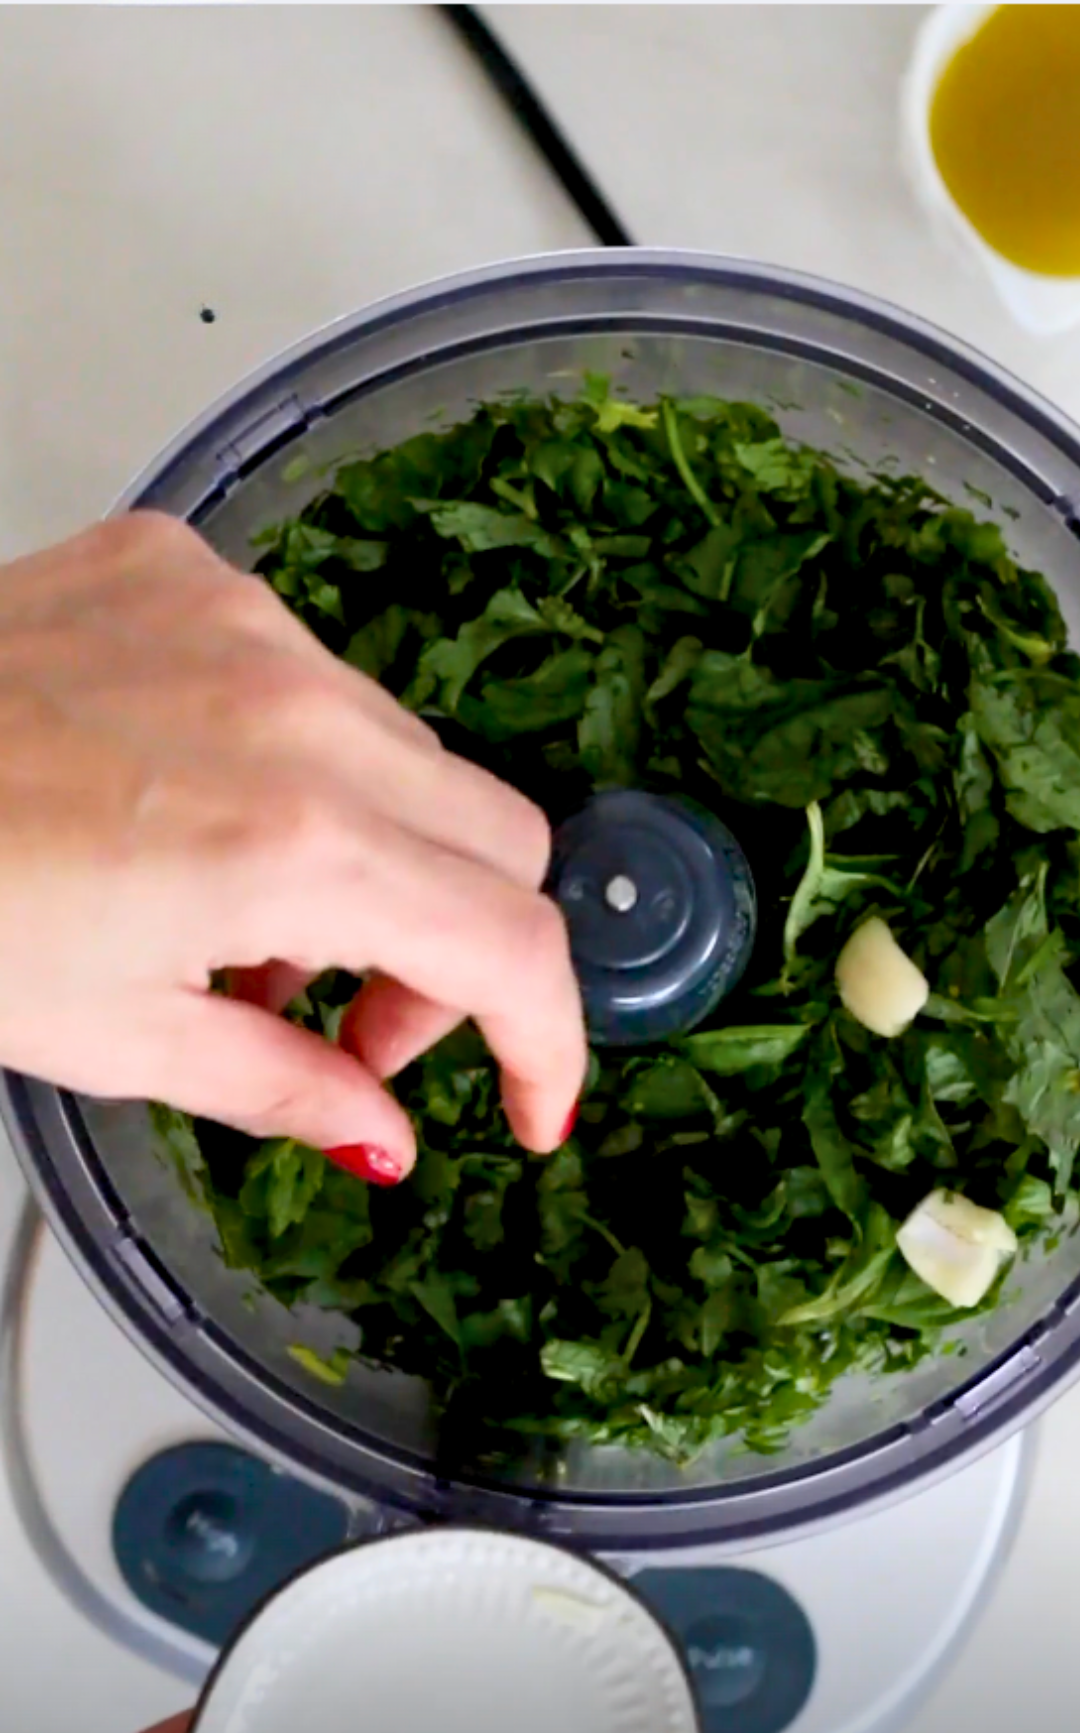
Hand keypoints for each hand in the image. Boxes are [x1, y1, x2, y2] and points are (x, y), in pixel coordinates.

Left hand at [0, 515, 585, 1173]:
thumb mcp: (113, 1037)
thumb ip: (285, 1088)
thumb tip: (381, 1134)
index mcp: (293, 846)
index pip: (514, 945)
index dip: (550, 1045)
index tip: (531, 1101)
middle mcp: (298, 712)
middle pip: (503, 839)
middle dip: (462, 952)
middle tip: (361, 1019)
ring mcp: (246, 625)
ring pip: (415, 755)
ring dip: (380, 857)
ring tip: (248, 918)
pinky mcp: (188, 571)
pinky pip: (317, 676)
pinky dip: (300, 763)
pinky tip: (203, 808)